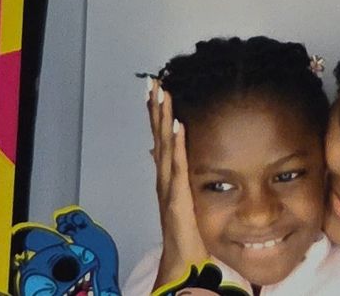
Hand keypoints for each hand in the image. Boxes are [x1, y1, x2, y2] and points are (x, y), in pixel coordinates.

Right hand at [148, 81, 208, 288]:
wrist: (182, 259)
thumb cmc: (185, 231)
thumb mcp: (180, 196)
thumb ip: (172, 173)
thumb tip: (160, 152)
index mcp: (166, 175)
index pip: (159, 137)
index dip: (156, 112)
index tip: (154, 87)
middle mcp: (164, 176)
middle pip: (158, 135)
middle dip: (155, 107)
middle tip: (154, 80)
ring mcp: (168, 185)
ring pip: (165, 145)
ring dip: (163, 118)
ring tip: (162, 92)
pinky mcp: (178, 195)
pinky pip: (177, 164)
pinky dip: (177, 143)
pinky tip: (178, 124)